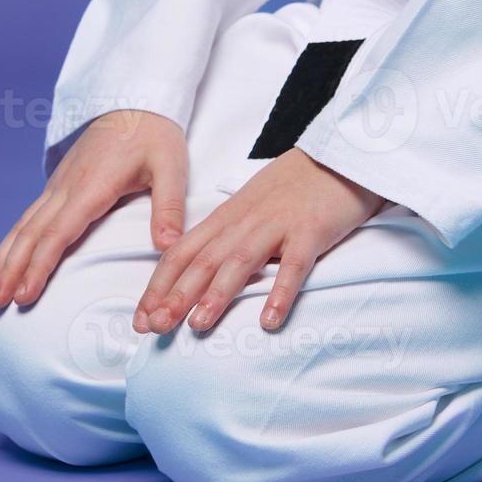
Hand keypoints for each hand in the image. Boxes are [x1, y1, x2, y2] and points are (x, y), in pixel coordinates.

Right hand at [0, 110, 187, 308]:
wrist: (137, 102)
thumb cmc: (155, 136)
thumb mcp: (171, 167)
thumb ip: (169, 208)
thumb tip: (167, 246)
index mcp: (91, 187)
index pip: (57, 233)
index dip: (39, 266)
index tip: (25, 295)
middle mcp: (66, 188)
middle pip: (31, 235)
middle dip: (10, 271)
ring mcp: (57, 187)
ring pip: (22, 227)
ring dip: (2, 260)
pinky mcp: (57, 187)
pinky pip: (27, 219)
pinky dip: (10, 244)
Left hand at [132, 148, 384, 334]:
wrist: (340, 154)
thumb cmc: (294, 186)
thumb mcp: (249, 207)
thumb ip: (226, 236)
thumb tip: (200, 273)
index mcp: (225, 218)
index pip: (181, 252)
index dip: (158, 286)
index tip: (141, 317)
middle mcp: (244, 222)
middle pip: (202, 260)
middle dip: (175, 295)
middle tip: (153, 327)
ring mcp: (277, 225)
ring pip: (239, 262)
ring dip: (216, 295)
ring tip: (198, 325)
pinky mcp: (310, 231)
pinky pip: (294, 265)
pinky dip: (280, 292)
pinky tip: (269, 320)